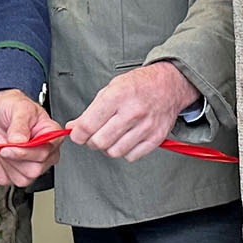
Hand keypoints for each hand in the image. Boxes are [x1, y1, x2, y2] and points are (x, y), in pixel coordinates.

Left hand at [0, 89, 62, 186]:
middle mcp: (46, 154)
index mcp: (52, 137)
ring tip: (3, 146)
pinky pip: (6, 179)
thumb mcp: (19, 108)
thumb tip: (18, 141)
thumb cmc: (15, 108)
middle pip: (33, 171)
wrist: (0, 113)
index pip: (44, 154)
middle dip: (12, 158)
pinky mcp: (18, 172)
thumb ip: (20, 125)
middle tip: (4, 142)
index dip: (25, 153)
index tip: (10, 144)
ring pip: (21, 179)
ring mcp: (34, 165)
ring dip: (5, 163)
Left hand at [68, 62, 198, 160]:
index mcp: (117, 96)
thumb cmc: (139, 85)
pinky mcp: (156, 138)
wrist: (169, 85)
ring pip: (114, 152)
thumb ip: (91, 110)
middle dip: (91, 141)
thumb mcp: (111, 89)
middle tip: (94, 135)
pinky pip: (131, 157)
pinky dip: (124, 152)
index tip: (77, 134)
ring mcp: (146, 127)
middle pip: (99, 142)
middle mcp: (132, 112)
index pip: (88, 125)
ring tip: (111, 137)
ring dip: (107, 148)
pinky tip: (125, 139)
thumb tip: (73, 127)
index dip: (77, 134)